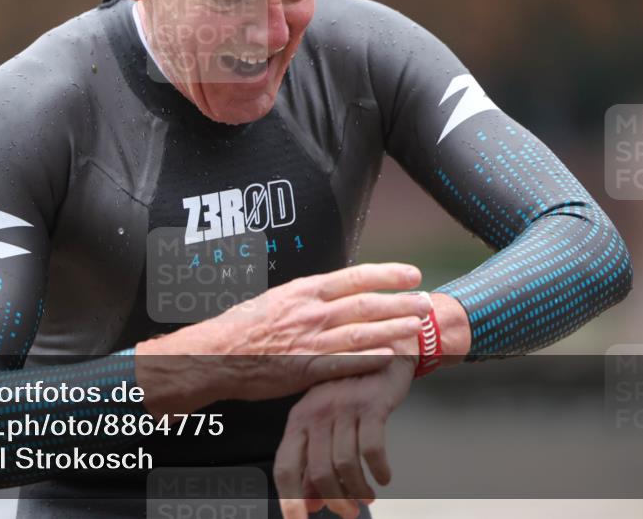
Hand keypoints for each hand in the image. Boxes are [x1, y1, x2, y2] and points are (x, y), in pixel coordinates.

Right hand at [136, 263, 429, 414]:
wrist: (215, 354)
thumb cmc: (242, 328)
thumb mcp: (276, 299)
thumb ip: (307, 298)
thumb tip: (334, 293)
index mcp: (303, 291)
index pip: (354, 276)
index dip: (387, 274)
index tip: (411, 273)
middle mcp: (310, 312)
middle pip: (366, 303)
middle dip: (401, 302)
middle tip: (427, 301)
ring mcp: (309, 341)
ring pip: (362, 332)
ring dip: (394, 329)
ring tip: (419, 327)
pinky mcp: (305, 369)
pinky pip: (344, 363)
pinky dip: (370, 359)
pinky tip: (392, 357)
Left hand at [273, 335, 418, 518]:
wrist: (384, 350)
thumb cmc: (351, 389)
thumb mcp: (326, 422)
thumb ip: (315, 462)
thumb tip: (310, 504)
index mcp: (299, 418)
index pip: (285, 466)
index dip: (290, 500)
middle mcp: (317, 412)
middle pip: (319, 471)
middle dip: (335, 500)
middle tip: (348, 513)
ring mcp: (344, 407)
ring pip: (346, 464)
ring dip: (358, 489)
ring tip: (367, 497)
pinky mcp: (371, 404)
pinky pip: (373, 448)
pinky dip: (379, 469)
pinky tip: (384, 476)